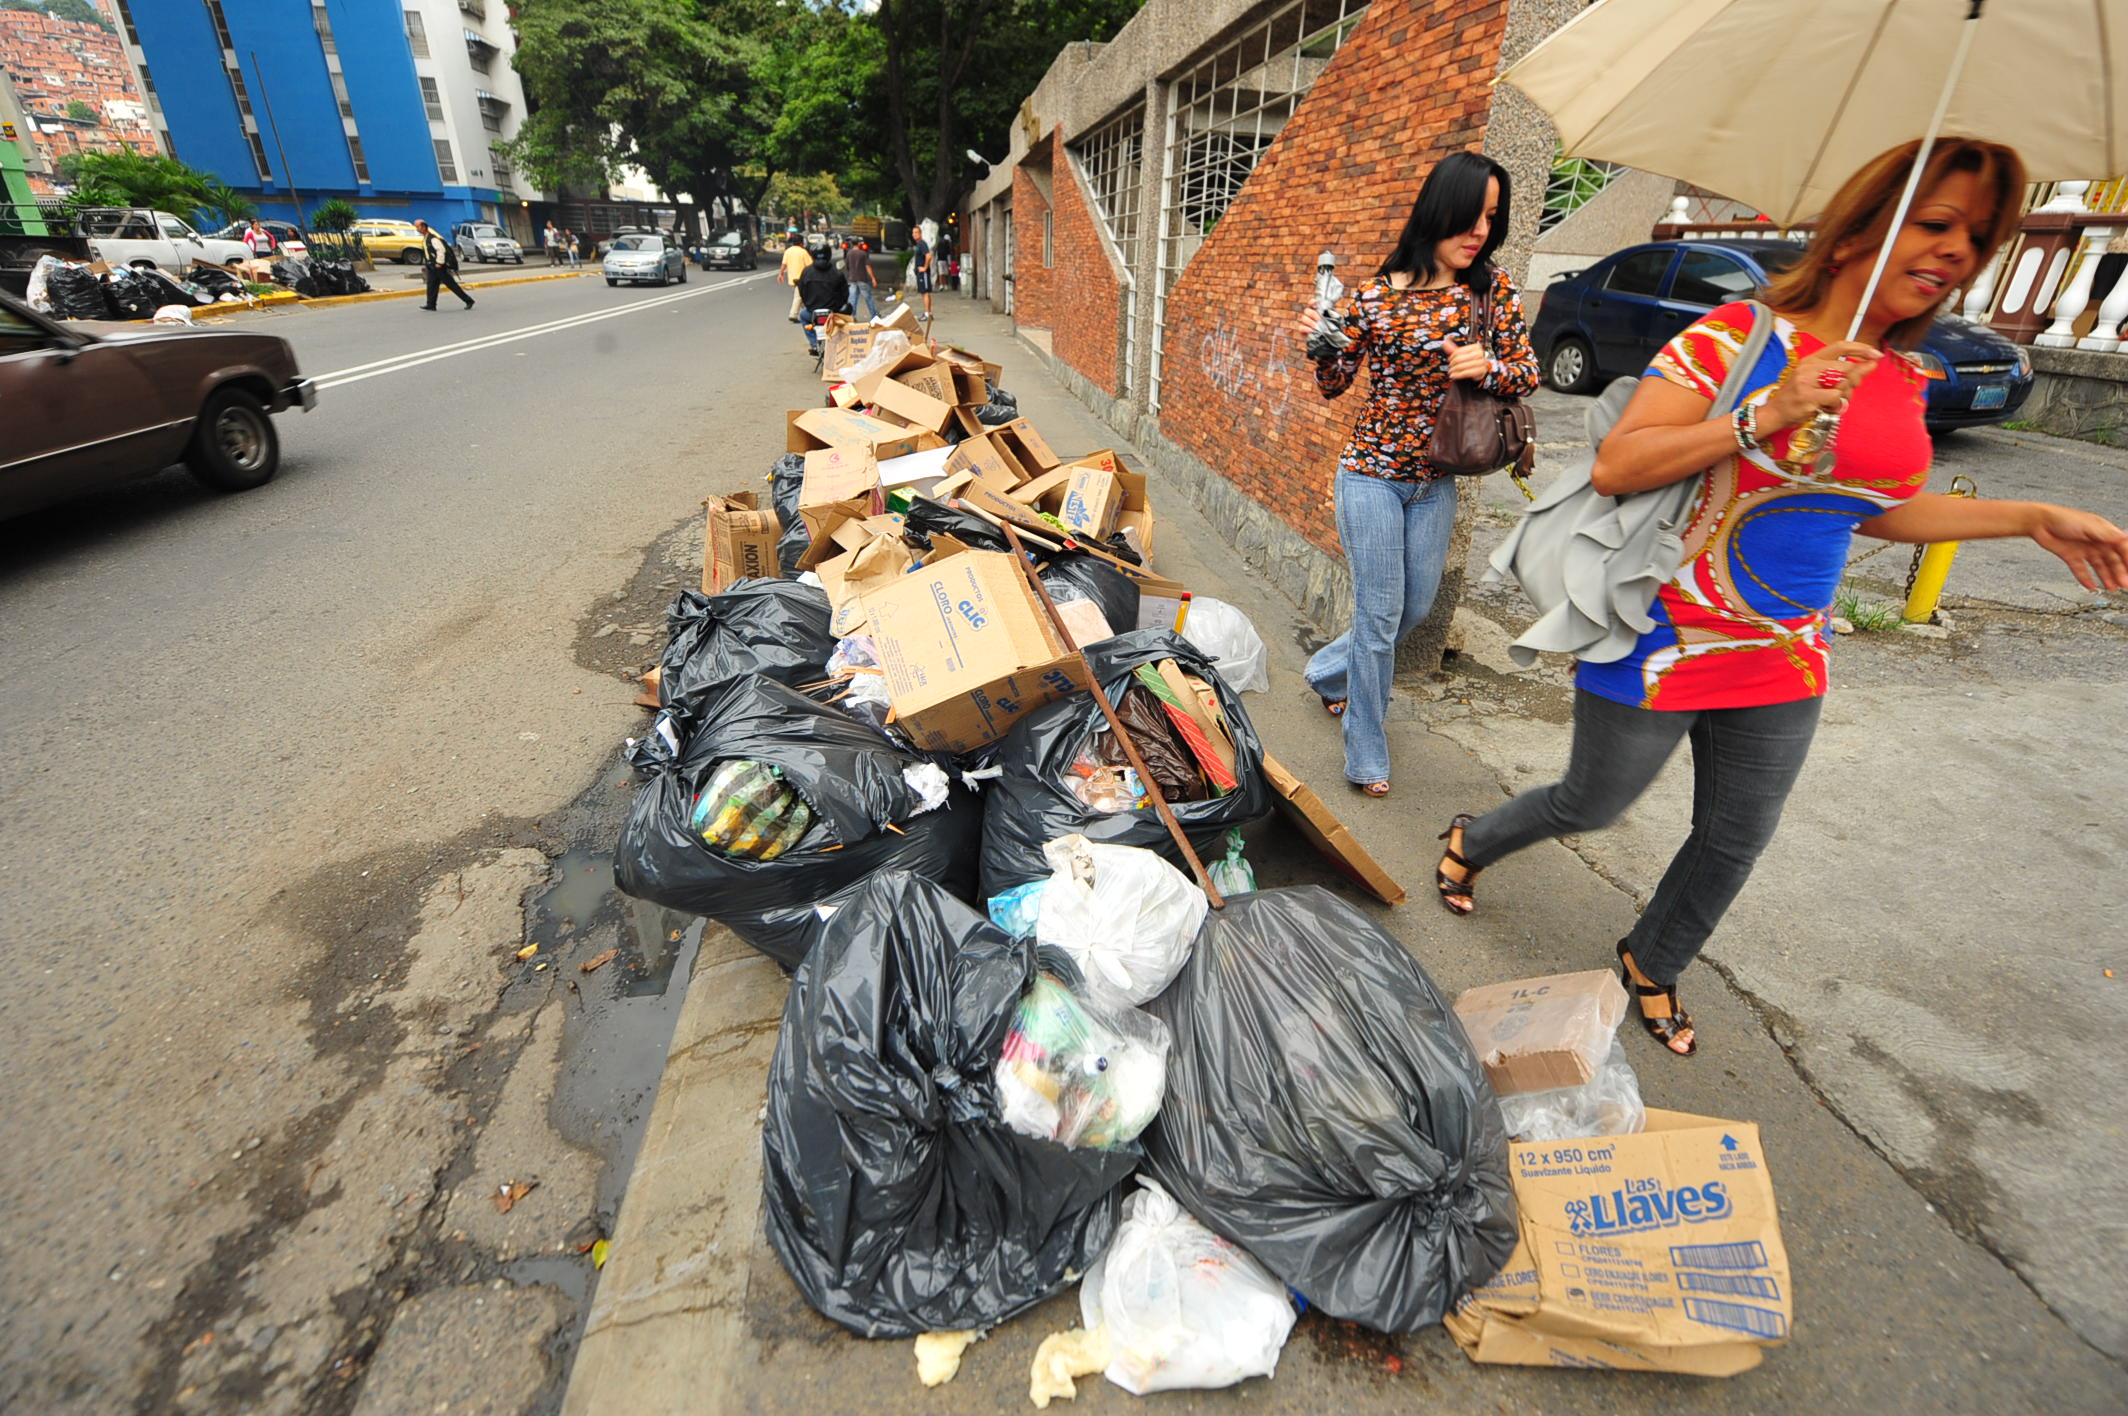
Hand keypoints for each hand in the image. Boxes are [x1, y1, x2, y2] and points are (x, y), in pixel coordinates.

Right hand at [1295, 304, 1330, 337]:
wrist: (1328, 341)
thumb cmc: (1330, 329)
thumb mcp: (1333, 321)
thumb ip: (1331, 314)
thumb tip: (1330, 310)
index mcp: (1316, 311)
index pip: (1312, 304)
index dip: (1312, 302)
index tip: (1314, 302)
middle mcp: (1309, 316)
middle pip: (1307, 310)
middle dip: (1312, 314)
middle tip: (1319, 319)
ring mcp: (1305, 323)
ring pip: (1303, 318)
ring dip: (1310, 322)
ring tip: (1316, 326)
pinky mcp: (1303, 332)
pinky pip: (1301, 328)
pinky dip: (1305, 328)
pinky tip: (1311, 331)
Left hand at [1442, 336, 1489, 381]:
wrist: (1479, 371)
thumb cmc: (1471, 362)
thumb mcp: (1463, 355)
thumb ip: (1453, 349)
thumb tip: (1445, 343)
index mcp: (1476, 347)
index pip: (1459, 351)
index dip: (1451, 356)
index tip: (1449, 360)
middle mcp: (1480, 353)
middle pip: (1460, 358)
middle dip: (1452, 364)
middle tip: (1450, 367)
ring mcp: (1482, 362)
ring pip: (1462, 366)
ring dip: (1454, 370)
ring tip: (1451, 372)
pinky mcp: (1481, 371)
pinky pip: (1467, 373)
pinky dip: (1458, 375)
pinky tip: (1453, 376)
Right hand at [1762, 340, 1880, 430]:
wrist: (1775, 414)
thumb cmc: (1799, 398)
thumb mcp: (1818, 380)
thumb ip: (1842, 373)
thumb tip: (1871, 364)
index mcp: (1811, 360)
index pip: (1840, 346)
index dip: (1861, 349)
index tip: (1876, 355)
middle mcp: (1808, 367)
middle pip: (1847, 367)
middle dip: (1854, 381)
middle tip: (1846, 393)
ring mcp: (1806, 381)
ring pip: (1843, 382)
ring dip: (1844, 396)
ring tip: (1832, 403)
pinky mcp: (1807, 396)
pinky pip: (1835, 397)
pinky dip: (1836, 405)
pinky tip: (1826, 408)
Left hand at [2032, 506, 2127, 590]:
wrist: (2039, 522)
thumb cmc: (2063, 518)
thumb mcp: (2088, 526)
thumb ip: (2106, 534)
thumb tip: (2123, 537)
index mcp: (2104, 532)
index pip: (2121, 548)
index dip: (2127, 560)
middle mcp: (2096, 542)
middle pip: (2112, 560)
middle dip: (2119, 572)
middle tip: (2124, 585)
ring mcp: (2084, 550)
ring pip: (2099, 566)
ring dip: (2106, 577)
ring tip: (2112, 588)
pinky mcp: (2071, 556)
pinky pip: (2081, 570)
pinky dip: (2086, 579)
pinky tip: (2092, 587)